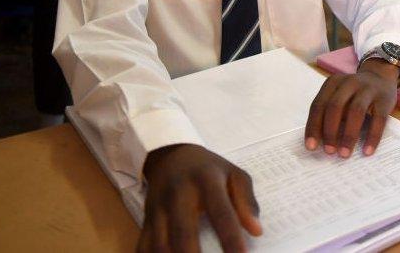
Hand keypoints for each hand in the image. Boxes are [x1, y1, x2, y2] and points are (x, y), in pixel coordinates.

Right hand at [138, 144, 260, 252]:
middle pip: (183, 231)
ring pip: (159, 244)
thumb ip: (247, 201)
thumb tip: (256, 231)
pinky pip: (143, 246)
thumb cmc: (209, 170)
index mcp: (206, 181)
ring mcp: (158, 209)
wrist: (171, 156)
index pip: (220, 212)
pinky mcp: (146, 220)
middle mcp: (178, 195)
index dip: (230, 236)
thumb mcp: (234, 174)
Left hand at [305, 59, 398, 157]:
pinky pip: (379, 119)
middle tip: (329, 151)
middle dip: (330, 131)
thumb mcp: (339, 95)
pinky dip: (372, 136)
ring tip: (344, 154)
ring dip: (348, 135)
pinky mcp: (384, 98)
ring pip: (356, 111)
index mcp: (333, 83)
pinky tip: (367, 151)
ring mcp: (368, 89)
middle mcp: (349, 83)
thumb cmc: (354, 94)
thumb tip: (321, 142)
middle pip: (335, 106)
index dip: (313, 126)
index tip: (311, 147)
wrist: (381, 76)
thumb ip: (330, 112)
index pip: (318, 105)